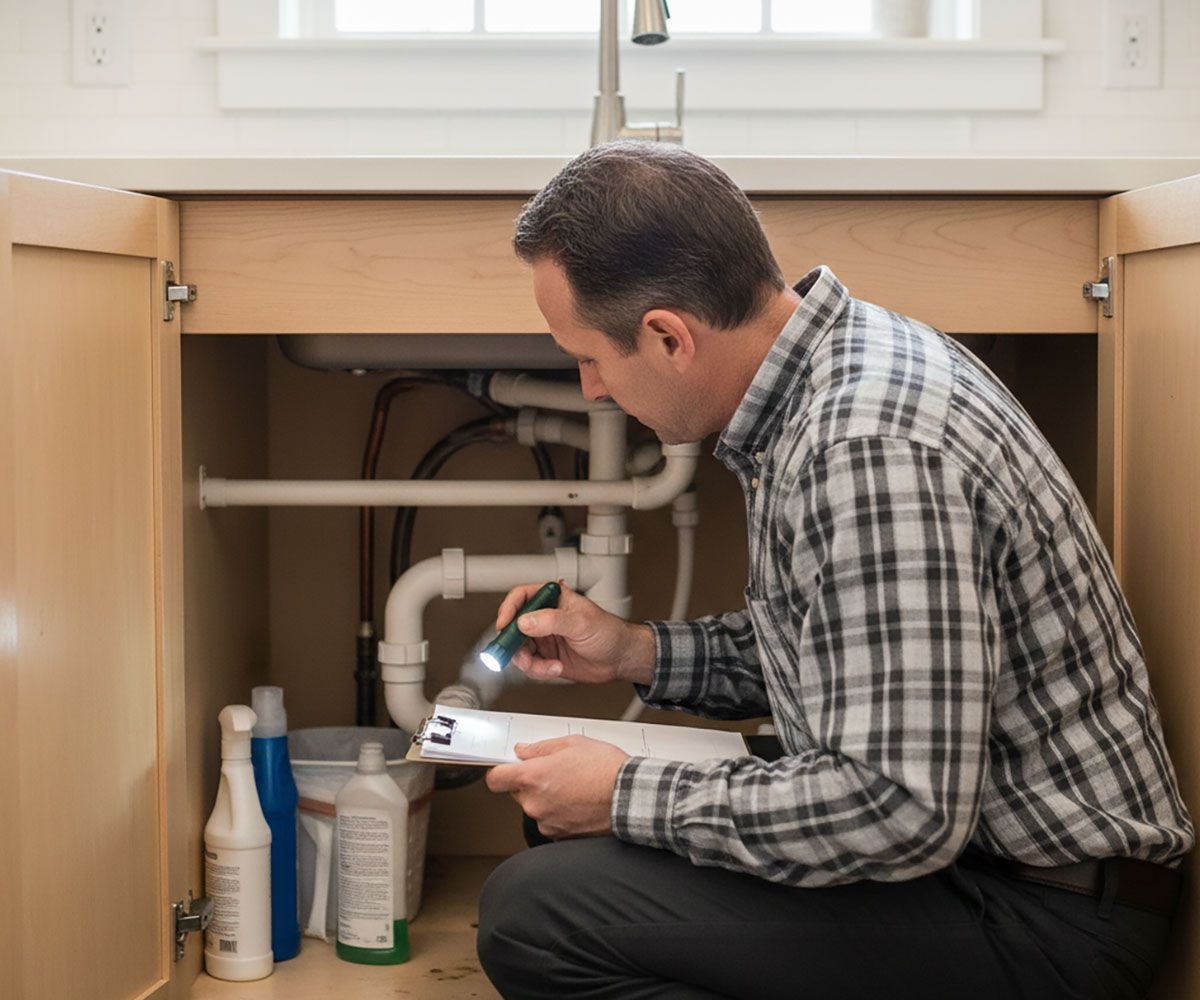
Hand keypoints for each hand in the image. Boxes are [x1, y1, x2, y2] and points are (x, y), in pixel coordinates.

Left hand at [485, 735, 627, 838]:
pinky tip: (579, 802)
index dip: (501, 772)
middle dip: (531, 782)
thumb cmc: (607, 770)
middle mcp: (535, 803)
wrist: (630, 798)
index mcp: (533, 777)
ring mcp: (547, 822)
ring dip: (547, 798)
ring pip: (536, 807)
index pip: (496, 779)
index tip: (507, 768)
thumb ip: (541, 748)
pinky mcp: (560, 836)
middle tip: (556, 772)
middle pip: (517, 792)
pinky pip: (551, 821)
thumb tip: (525, 751)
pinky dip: (560, 813)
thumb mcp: (573, 744)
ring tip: (573, 787)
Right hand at [494, 581, 654, 685]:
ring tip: (544, 665)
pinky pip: (530, 665)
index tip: (505, 624)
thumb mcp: (581, 622)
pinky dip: (538, 670)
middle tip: (515, 653)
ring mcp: (545, 638)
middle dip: (513, 643)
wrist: (621, 659)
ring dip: (527, 661)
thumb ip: (552, 621)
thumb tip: (525, 622)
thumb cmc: (609, 632)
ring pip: (519, 649)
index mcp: (553, 599)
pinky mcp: (547, 657)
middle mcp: (545, 618)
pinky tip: (555, 668)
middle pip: (514, 626)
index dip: (509, 609)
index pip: (521, 596)